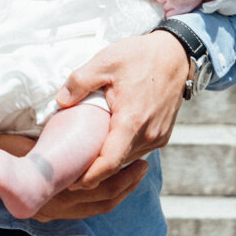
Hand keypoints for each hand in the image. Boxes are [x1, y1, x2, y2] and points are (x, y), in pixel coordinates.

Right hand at [0, 133, 149, 220]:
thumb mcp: (15, 149)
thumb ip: (39, 148)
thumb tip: (64, 130)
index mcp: (51, 194)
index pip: (96, 191)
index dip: (118, 176)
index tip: (132, 157)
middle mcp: (55, 208)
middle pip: (104, 200)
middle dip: (127, 183)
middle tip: (144, 165)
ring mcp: (56, 212)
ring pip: (100, 207)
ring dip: (121, 190)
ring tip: (138, 173)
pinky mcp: (56, 211)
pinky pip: (92, 209)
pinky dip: (108, 197)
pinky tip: (119, 182)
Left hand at [55, 32, 188, 188]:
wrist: (175, 54)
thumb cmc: (140, 56)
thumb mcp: (104, 62)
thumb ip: (79, 82)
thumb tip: (60, 101)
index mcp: (132, 121)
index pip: (109, 162)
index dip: (89, 177)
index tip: (71, 181)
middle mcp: (148, 134)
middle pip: (117, 164)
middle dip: (94, 170)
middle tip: (69, 168)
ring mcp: (158, 137)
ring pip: (127, 158)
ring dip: (108, 160)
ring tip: (84, 156)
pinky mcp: (162, 135)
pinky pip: (137, 150)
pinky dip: (121, 150)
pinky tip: (105, 142)